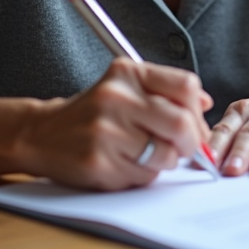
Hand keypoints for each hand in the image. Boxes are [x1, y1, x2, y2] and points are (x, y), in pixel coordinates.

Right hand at [18, 58, 212, 190]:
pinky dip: (142, 175)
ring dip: (164, 161)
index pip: (185, 86)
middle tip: (186, 150)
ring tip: (145, 155)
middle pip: (182, 123)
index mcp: (127, 73)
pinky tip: (123, 164)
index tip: (195, 126)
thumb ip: (165, 91)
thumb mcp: (125, 88)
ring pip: (165, 155)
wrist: (41, 134)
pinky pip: (143, 176)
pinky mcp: (99, 162)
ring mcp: (107, 131)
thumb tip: (206, 104)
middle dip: (191, 143)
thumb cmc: (92, 113)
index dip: (198, 112)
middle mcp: (117, 97)